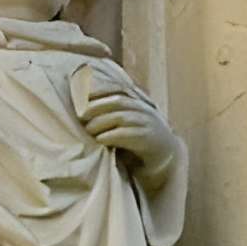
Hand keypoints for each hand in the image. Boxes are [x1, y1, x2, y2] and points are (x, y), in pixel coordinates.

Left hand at [75, 70, 178, 186]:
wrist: (165, 157)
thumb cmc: (138, 140)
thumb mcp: (126, 124)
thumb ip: (112, 114)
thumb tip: (84, 110)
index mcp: (138, 102)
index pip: (118, 88)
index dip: (101, 89)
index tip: (83, 94)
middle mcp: (143, 109)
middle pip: (118, 101)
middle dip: (97, 106)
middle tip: (81, 115)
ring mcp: (147, 123)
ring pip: (122, 117)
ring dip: (102, 122)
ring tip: (88, 129)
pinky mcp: (148, 139)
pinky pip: (128, 135)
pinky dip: (111, 136)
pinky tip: (100, 139)